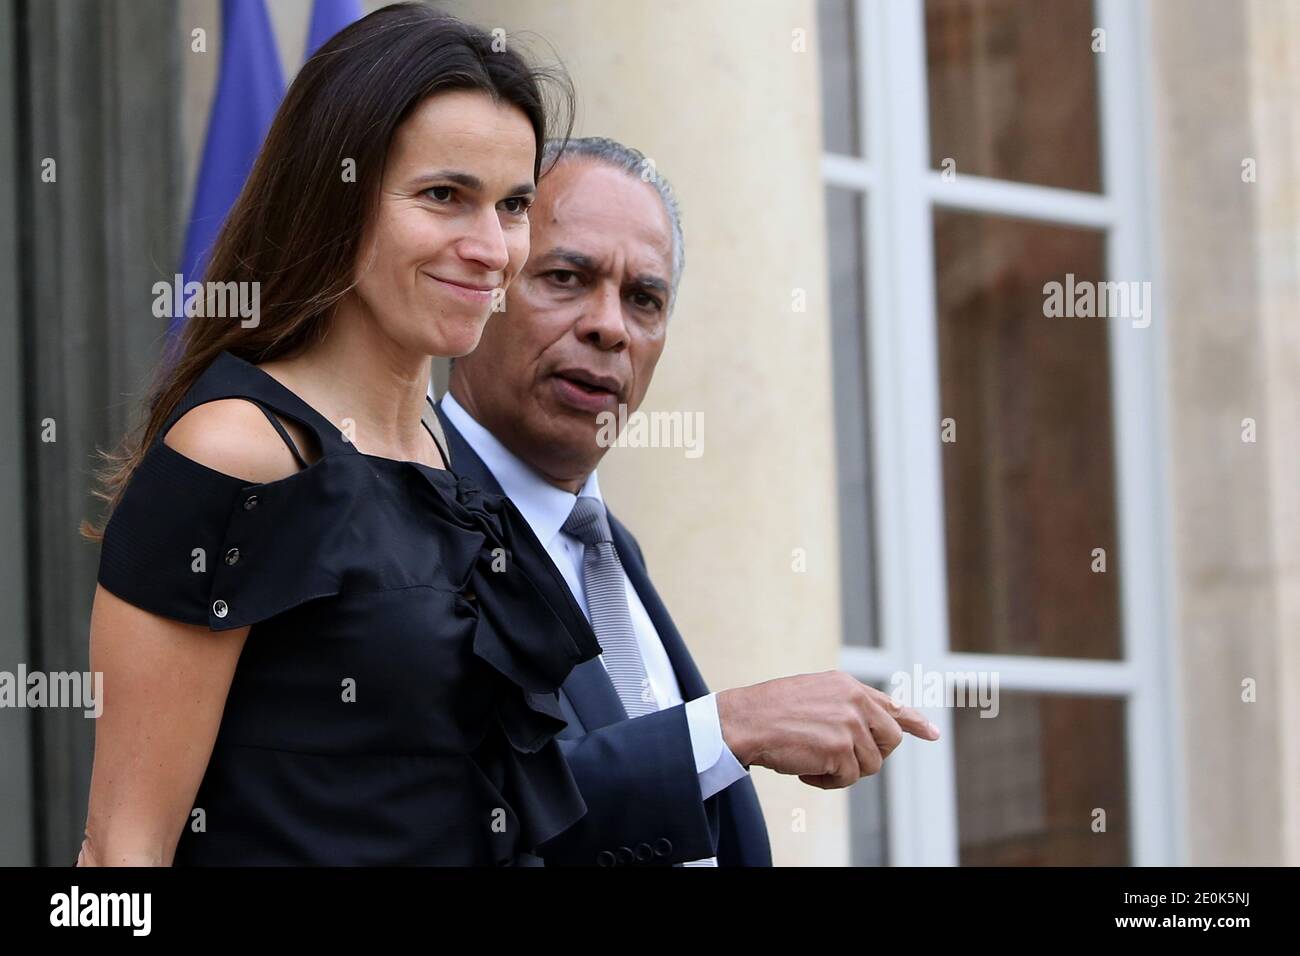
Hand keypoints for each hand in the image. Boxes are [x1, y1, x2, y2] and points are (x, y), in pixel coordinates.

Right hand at [716, 671, 939, 788]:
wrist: (746, 720)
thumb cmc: (771, 712)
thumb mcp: (815, 695)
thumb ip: (845, 706)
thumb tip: (871, 730)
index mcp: (848, 686)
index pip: (891, 705)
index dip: (914, 722)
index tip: (932, 734)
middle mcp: (855, 700)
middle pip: (889, 740)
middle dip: (870, 755)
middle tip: (840, 759)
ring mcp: (850, 724)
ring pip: (870, 765)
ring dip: (843, 771)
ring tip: (813, 761)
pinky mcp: (841, 748)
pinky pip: (848, 779)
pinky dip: (827, 782)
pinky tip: (806, 770)